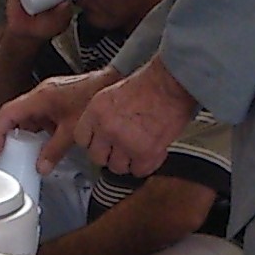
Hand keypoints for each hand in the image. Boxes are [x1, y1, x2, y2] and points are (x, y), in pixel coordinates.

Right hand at [0, 68, 116, 170]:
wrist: (113, 84)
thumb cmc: (94, 97)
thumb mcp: (72, 130)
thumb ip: (54, 150)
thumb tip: (42, 166)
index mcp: (39, 98)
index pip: (7, 114)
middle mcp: (41, 95)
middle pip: (15, 116)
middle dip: (12, 137)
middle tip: (11, 154)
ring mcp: (49, 97)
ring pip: (29, 118)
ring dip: (27, 135)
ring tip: (30, 152)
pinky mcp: (58, 101)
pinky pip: (42, 117)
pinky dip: (40, 131)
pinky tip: (47, 143)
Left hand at [74, 59, 194, 177]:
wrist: (172, 84)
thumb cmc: (150, 83)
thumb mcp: (113, 94)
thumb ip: (103, 116)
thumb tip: (101, 135)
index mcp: (96, 111)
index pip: (82, 139)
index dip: (94, 142)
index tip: (101, 143)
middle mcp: (107, 129)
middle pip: (97, 157)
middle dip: (109, 155)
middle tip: (122, 149)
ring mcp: (125, 143)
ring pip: (117, 167)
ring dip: (128, 162)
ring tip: (138, 150)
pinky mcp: (145, 153)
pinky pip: (139, 171)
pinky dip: (146, 165)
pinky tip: (150, 153)